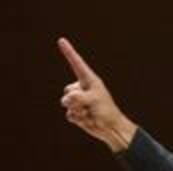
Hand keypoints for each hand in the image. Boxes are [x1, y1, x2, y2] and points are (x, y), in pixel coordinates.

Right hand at [57, 37, 137, 152]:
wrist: (111, 128)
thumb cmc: (106, 111)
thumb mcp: (93, 99)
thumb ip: (78, 97)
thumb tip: (66, 101)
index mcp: (89, 80)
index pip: (76, 64)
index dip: (69, 52)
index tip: (61, 40)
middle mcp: (82, 89)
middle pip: (68, 90)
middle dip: (76, 99)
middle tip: (90, 105)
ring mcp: (78, 101)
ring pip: (66, 103)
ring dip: (78, 110)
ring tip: (90, 113)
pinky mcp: (76, 113)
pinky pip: (69, 114)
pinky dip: (77, 119)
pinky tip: (87, 120)